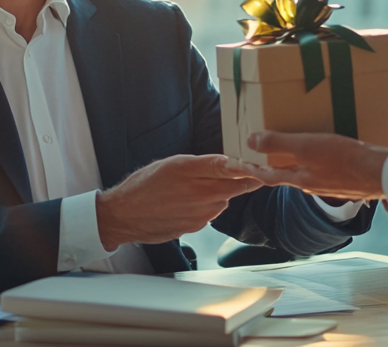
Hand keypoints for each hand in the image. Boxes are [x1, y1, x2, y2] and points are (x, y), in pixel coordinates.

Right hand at [96, 154, 262, 249]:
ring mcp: (201, 212)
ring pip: (225, 199)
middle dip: (247, 179)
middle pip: (238, 185)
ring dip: (222, 193)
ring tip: (199, 188)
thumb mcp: (171, 164)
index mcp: (192, 170)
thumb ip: (201, 164)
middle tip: (253, 172)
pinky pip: (211, 212)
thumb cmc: (143, 186)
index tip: (263, 163)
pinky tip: (188, 204)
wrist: (124, 216)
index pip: (231, 165)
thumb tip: (226, 164)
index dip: (250, 164)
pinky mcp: (198, 226)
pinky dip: (207, 207)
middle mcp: (200, 192)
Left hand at [241, 132, 387, 201]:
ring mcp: (328, 184)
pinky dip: (315, 161)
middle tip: (260, 154)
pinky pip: (323, 170)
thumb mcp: (306, 146)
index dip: (250, 168)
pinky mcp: (345, 180)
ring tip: (290, 149)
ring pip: (304, 173)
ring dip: (293, 163)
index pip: (266, 175)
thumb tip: (250, 141)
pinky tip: (323, 152)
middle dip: (271, 165)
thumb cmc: (344, 159)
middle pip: (284, 175)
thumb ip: (278, 143)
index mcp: (299, 178)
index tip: (236, 163)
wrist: (381, 174)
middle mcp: (310, 185)